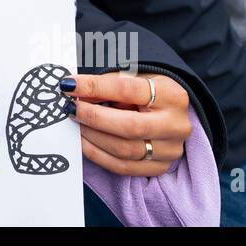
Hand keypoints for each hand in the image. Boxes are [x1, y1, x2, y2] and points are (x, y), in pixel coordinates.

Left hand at [62, 72, 191, 177]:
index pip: (128, 90)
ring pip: (124, 150)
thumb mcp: (132, 78)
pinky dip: (98, 155)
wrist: (171, 114)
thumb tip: (75, 91)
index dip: (96, 87)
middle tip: (71, 108)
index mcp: (172, 96)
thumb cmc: (148, 92)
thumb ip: (106, 84)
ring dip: (93, 137)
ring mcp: (170, 150)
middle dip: (94, 117)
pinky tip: (84, 142)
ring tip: (76, 124)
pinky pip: (123, 167)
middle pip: (130, 126)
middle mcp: (176, 125)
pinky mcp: (160, 167)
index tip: (69, 85)